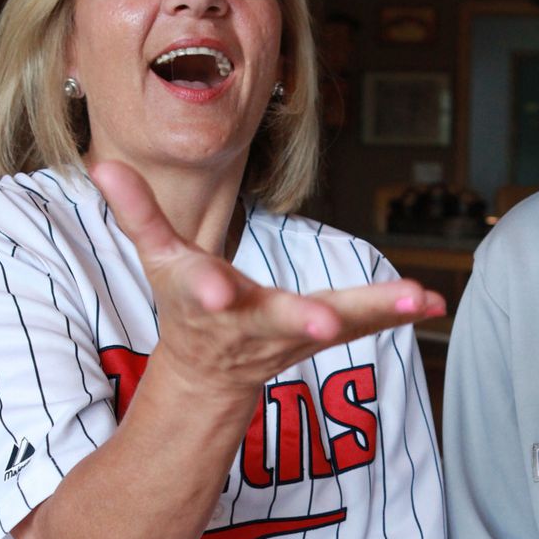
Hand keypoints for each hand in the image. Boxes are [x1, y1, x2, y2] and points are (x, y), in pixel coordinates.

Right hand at [91, 162, 446, 400]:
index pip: (205, 294)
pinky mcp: (325, 334)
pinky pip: (365, 322)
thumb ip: (138, 215)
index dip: (208, 289)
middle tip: (326, 321)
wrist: (212, 371)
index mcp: (211, 303)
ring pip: (339, 323)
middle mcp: (255, 325)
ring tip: (420, 300)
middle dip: (303, 318)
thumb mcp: (158, 260)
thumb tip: (102, 166)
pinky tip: (435, 302)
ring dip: (378, 311)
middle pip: (281, 319)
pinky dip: (398, 313)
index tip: (216, 289)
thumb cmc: (187, 306)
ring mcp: (294, 335)